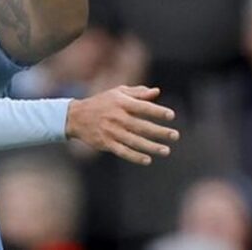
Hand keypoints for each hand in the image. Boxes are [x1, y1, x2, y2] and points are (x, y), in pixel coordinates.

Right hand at [65, 86, 179, 165]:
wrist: (76, 116)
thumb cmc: (101, 102)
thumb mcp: (117, 93)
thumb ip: (137, 93)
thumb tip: (156, 92)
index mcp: (121, 103)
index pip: (143, 107)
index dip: (157, 111)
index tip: (171, 116)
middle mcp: (117, 117)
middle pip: (142, 126)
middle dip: (160, 132)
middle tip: (175, 135)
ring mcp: (111, 131)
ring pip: (135, 141)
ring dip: (151, 146)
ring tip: (166, 150)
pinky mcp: (106, 143)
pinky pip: (123, 151)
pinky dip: (135, 156)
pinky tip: (147, 159)